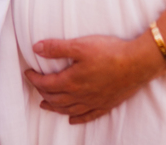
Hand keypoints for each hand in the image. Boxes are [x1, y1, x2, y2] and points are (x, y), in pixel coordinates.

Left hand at [23, 34, 165, 124]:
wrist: (137, 63)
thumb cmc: (109, 52)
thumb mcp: (80, 45)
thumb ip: (57, 48)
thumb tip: (36, 48)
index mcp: (71, 81)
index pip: (46, 83)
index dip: (34, 78)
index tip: (28, 72)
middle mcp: (80, 95)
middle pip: (55, 98)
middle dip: (42, 92)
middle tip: (35, 86)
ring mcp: (93, 102)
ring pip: (68, 110)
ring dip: (55, 108)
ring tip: (46, 105)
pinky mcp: (106, 104)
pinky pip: (88, 116)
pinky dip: (77, 119)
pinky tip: (72, 119)